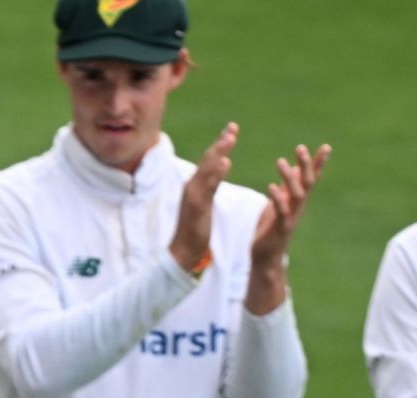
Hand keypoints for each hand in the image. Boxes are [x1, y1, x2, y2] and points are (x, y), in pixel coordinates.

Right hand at [170, 123, 238, 272]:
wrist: (182, 250)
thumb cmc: (195, 229)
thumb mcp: (203, 204)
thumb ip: (209, 187)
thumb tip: (217, 171)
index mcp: (196, 185)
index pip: (209, 160)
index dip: (220, 144)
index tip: (232, 129)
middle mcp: (192, 185)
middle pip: (207, 159)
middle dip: (220, 142)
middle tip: (233, 127)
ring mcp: (193, 194)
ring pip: (207, 168)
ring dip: (218, 152)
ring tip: (230, 138)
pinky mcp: (196, 205)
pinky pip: (208, 186)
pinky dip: (215, 173)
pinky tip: (225, 163)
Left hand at [250, 143, 330, 268]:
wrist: (266, 255)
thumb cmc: (272, 228)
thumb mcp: (280, 202)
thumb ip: (287, 186)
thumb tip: (294, 168)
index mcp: (298, 200)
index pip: (312, 178)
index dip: (319, 164)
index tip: (326, 147)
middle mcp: (298, 207)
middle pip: (308, 183)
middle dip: (307, 165)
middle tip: (300, 148)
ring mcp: (292, 217)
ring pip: (297, 195)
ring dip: (290, 178)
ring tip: (280, 161)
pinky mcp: (281, 228)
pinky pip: (282, 212)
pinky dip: (278, 199)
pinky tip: (271, 186)